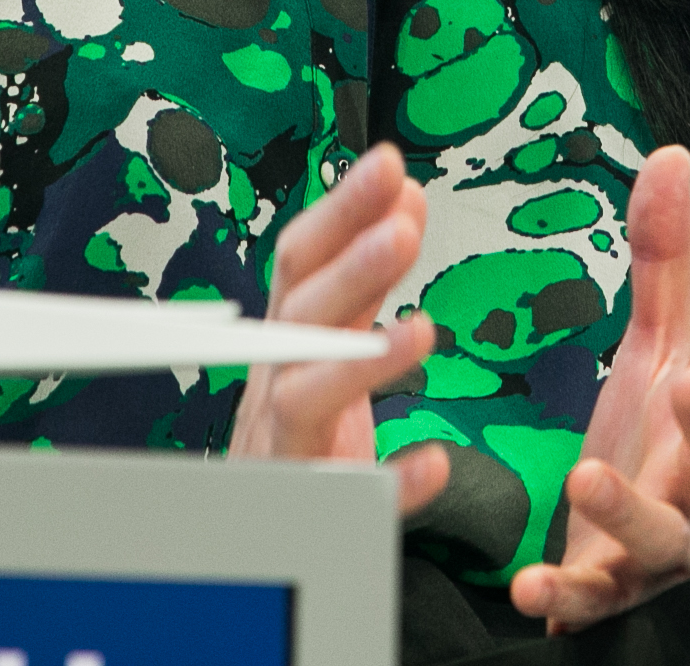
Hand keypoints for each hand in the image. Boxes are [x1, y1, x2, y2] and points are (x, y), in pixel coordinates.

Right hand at [229, 143, 448, 512]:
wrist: (255, 526)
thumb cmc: (299, 421)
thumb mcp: (331, 339)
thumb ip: (368, 276)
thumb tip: (405, 195)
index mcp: (288, 336)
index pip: (303, 262)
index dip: (340, 212)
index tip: (388, 164)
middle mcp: (278, 382)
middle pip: (302, 318)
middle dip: (350, 268)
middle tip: (402, 226)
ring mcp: (288, 446)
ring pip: (308, 400)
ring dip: (360, 362)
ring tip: (423, 332)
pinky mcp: (312, 509)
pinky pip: (350, 500)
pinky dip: (391, 482)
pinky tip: (433, 464)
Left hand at [508, 146, 689, 632]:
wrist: (653, 570)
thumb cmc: (658, 444)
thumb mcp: (659, 348)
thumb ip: (666, 258)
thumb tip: (672, 153)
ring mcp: (663, 538)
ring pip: (662, 530)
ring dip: (627, 507)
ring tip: (587, 476)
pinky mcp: (616, 593)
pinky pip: (593, 599)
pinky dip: (564, 596)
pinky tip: (528, 585)